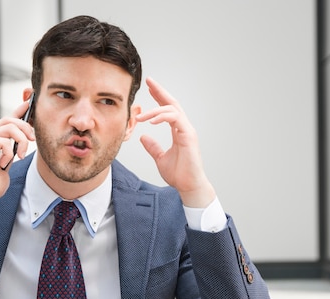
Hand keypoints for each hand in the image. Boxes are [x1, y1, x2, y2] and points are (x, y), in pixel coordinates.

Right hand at [0, 100, 35, 210]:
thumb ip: (15, 151)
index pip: (9, 119)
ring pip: (9, 126)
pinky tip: (5, 163)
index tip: (30, 103)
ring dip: (21, 140)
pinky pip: (3, 140)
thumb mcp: (9, 163)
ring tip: (21, 155)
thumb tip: (27, 140)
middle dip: (26, 126)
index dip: (20, 110)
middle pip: (10, 119)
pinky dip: (9, 152)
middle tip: (33, 140)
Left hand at [136, 77, 215, 207]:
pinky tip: (151, 120)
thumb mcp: (160, 158)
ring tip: (140, 116)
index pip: (168, 109)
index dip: (159, 97)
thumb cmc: (179, 175)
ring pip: (173, 109)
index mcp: (178, 131)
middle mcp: (184, 128)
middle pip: (172, 103)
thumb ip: (153, 147)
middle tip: (149, 81)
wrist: (189, 186)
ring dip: (155, 109)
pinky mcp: (189, 136)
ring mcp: (188, 131)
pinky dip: (163, 117)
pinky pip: (176, 119)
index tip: (149, 88)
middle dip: (160, 91)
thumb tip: (144, 138)